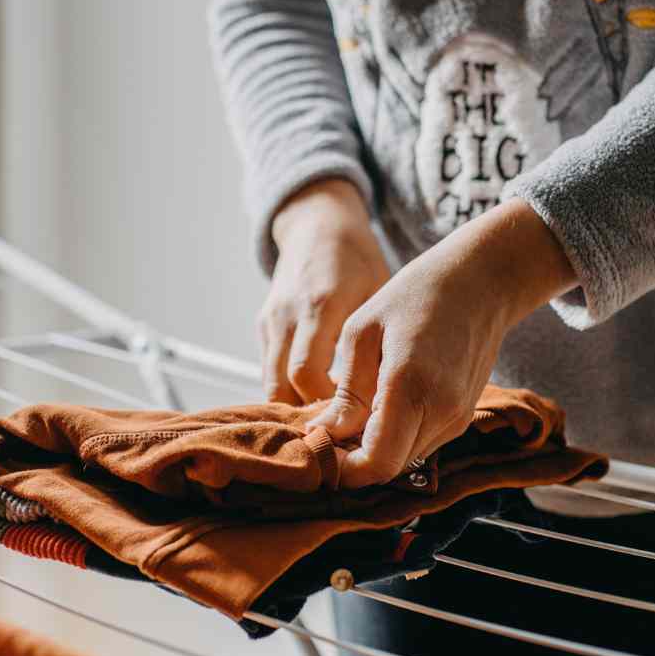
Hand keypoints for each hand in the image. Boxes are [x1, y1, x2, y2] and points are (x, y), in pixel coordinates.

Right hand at [258, 178, 390, 403]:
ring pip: (270, 384)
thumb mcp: (377, 292)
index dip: (326, 405)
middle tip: (343, 431)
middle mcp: (288, 315)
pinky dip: (290, 390)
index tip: (355, 421)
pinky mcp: (263, 325)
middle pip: (281, 387)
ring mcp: (271, 320)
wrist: (317, 224)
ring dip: (296, 406)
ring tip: (330, 422)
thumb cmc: (356, 259)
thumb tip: (390, 398)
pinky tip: (318, 399)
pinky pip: (270, 370)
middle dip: (309, 415)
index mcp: (321, 304)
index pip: (307, 373)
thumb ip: (376, 341)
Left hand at [311, 199, 576, 487]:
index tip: (318, 448)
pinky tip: (378, 407)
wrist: (481, 281)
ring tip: (349, 416)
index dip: (343, 469)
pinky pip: (421, 443)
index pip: (376, 463)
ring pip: (405, 460)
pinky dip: (395, 437)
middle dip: (353, 461)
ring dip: (374, 449)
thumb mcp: (363, 331)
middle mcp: (441, 412)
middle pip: (389, 469)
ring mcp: (457, 417)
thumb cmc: (416, 294)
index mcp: (411, 387)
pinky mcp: (462, 416)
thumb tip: (322, 434)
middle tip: (326, 433)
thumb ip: (346, 392)